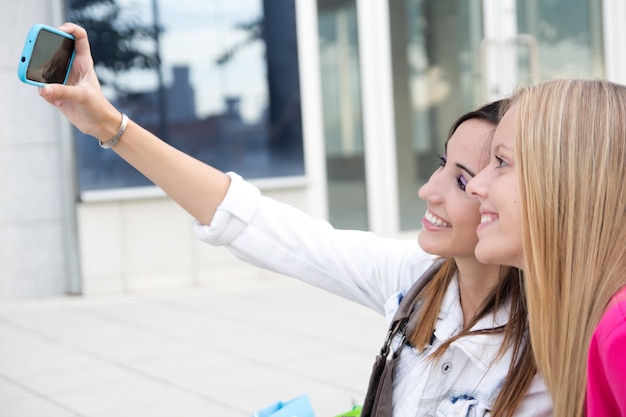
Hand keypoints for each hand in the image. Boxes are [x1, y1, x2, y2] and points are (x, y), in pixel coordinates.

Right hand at [38, 22, 119, 141]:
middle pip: (55, 50)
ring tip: (46, 85)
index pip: (78, 37)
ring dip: (40, 74)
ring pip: (45, 68)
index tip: (58, 31)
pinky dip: (44, 92)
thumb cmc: (98, 107)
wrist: (99, 125)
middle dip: (44, 50)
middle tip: (36, 55)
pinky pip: (44, 87)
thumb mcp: (83, 96)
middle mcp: (72, 68)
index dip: (69, 29)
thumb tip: (43, 88)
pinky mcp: (57, 92)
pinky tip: (55, 101)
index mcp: (83, 62)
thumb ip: (63, 91)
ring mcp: (64, 79)